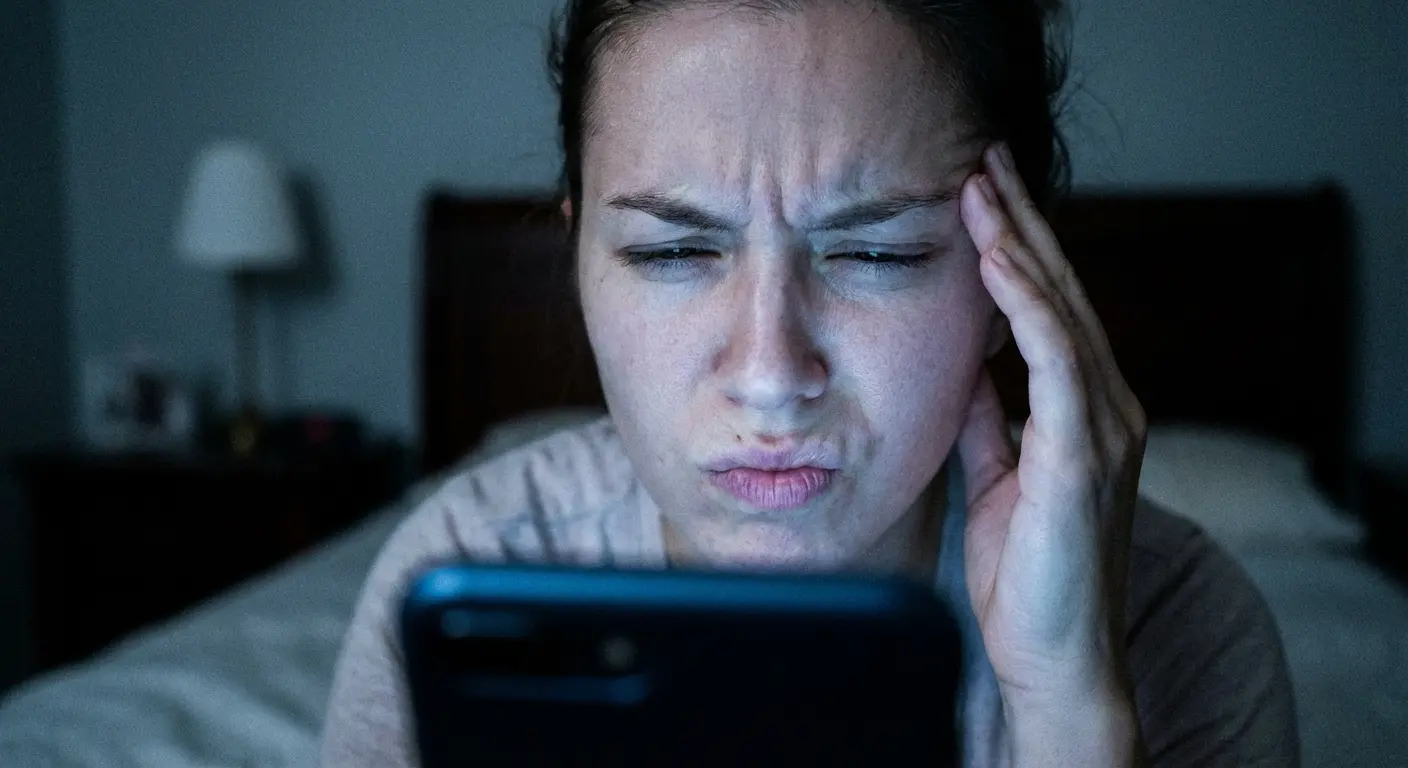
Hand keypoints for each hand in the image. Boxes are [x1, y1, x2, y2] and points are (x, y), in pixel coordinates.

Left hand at [957, 143, 1146, 765]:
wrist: (1049, 655)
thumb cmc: (1026, 574)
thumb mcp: (997, 474)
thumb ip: (989, 417)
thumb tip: (967, 363)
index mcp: (1084, 411)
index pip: (1051, 310)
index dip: (1019, 249)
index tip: (982, 195)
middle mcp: (1105, 406)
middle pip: (1062, 294)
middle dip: (1022, 222)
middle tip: (985, 159)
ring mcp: (1103, 426)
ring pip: (1062, 312)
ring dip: (1021, 244)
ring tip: (982, 187)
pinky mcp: (1084, 452)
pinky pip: (1056, 357)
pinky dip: (1026, 302)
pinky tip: (996, 257)